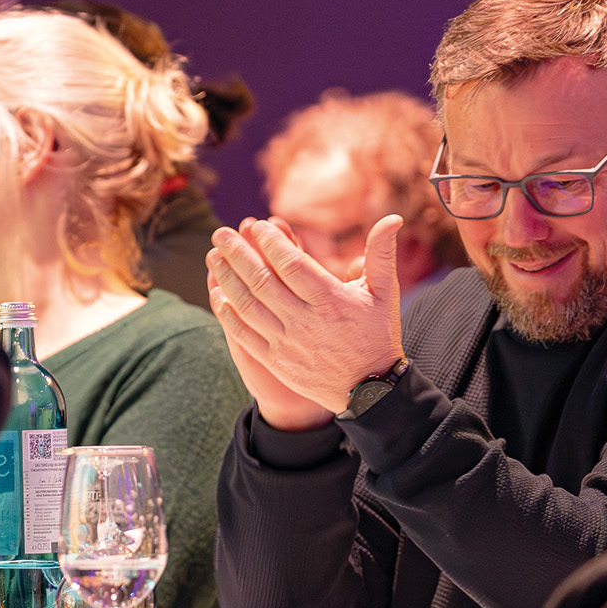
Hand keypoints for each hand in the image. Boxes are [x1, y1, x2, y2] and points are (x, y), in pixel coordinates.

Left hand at [206, 214, 405, 423]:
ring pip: (248, 305)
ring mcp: (287, 342)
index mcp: (330, 300)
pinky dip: (228, 314)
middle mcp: (304, 320)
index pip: (291, 264)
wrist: (370, 390)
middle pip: (262, 281)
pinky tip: (217, 295)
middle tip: (220, 233)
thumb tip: (393, 218)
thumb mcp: (384, 294)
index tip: (256, 226)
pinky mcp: (276, 360)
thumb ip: (381, 254)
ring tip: (213, 257)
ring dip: (226, 279)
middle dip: (237, 253)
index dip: (271, 243)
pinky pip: (245, 334)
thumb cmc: (377, 335)